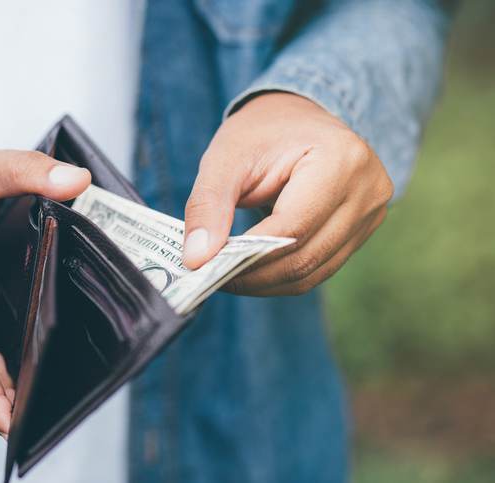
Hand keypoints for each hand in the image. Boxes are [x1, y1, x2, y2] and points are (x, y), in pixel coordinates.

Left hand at [182, 92, 393, 295]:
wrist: (296, 117)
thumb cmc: (261, 133)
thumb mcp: (225, 158)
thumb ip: (208, 206)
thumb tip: (197, 260)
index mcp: (340, 160)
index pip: (292, 227)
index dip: (247, 256)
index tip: (205, 268)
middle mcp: (368, 190)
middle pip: (305, 257)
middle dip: (253, 276)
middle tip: (211, 278)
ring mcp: (371, 214)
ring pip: (313, 272)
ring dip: (266, 282)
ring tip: (227, 277)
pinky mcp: (363, 231)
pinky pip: (320, 268)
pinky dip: (282, 276)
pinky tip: (252, 271)